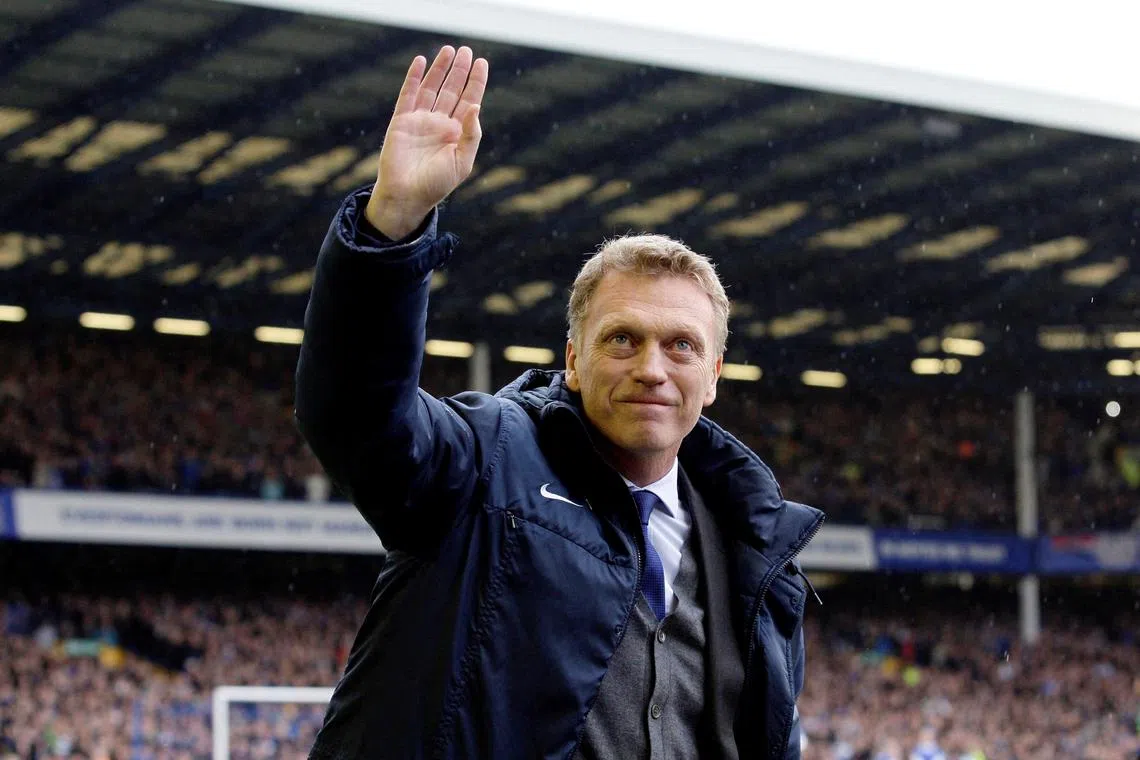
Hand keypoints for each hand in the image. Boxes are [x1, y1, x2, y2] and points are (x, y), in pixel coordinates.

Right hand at [366, 46, 488, 239]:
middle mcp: (440, 124)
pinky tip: (421, 61)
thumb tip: (476, 106)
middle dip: (459, 70)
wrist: (407, 196)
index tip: (481, 63)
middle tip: (466, 50)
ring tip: (449, 50)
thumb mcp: (461, 162)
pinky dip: (414, 78)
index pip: (469, 101)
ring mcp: (420, 121)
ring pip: (432, 88)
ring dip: (440, 69)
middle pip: (452, 90)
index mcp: (457, 133)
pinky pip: (409, 94)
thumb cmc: (436, 185)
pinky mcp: (402, 121)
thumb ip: (471, 134)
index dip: (476, 82)